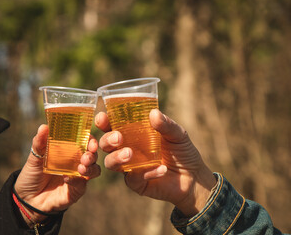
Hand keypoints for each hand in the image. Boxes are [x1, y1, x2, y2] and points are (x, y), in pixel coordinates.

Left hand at [14, 124, 100, 224]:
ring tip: (81, 167)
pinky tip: (67, 178)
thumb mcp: (34, 157)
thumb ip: (40, 142)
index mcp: (70, 150)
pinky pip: (82, 184)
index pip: (85, 141)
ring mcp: (78, 176)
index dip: (90, 139)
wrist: (26, 198)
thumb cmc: (32, 175)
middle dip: (92, 153)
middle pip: (93, 154)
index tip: (90, 140)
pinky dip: (77, 180)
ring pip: (94, 169)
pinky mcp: (76, 190)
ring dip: (91, 167)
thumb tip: (43, 126)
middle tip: (87, 155)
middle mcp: (77, 162)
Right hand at [95, 109, 215, 216]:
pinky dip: (145, 173)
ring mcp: (129, 167)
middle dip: (107, 140)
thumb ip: (166, 124)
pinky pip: (133, 178)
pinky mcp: (136, 183)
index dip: (103, 122)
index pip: (111, 126)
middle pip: (105, 144)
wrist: (194, 177)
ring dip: (117, 157)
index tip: (102, 118)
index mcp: (132, 134)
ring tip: (130, 154)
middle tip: (118, 137)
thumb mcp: (178, 134)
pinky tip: (161, 169)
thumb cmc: (182, 151)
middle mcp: (126, 149)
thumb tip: (153, 113)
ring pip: (110, 162)